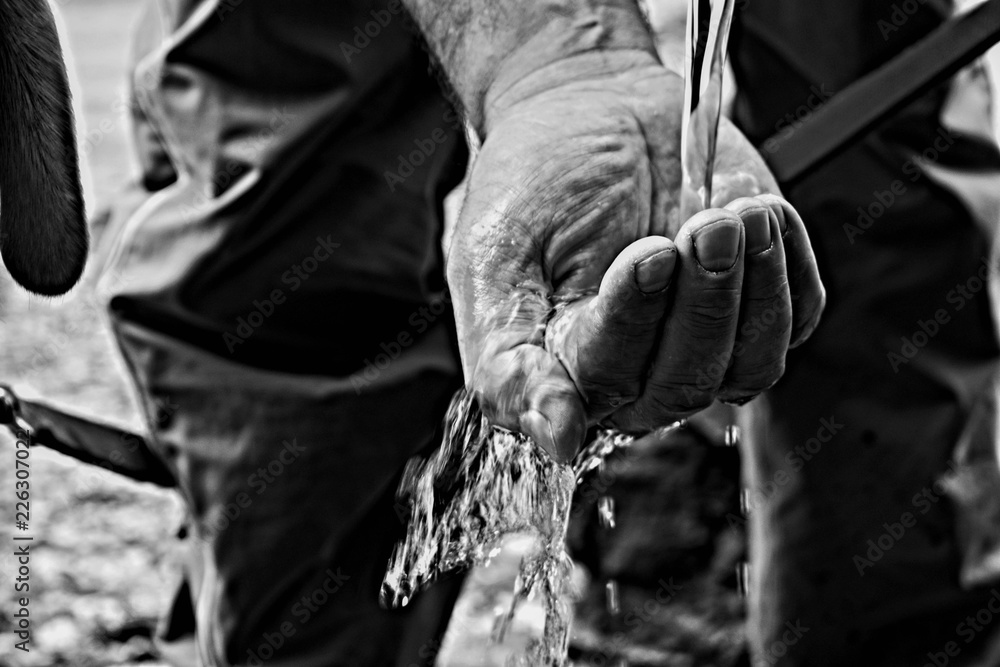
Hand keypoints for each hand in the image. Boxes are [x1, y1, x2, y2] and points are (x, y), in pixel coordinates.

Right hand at [447, 50, 824, 461]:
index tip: (648, 253)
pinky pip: (797, 316)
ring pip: (751, 363)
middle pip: (686, 384)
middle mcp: (637, 371)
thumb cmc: (534, 180)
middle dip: (703, 303)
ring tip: (735, 213)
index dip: (633, 324)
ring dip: (753, 287)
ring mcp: (703, 339)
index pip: (609, 380)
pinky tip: (751, 209)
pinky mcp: (759, 301)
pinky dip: (786, 263)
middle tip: (703, 226)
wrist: (587, 108)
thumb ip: (505, 357)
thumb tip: (553, 443)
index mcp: (566, 369)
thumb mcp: (493, 259)